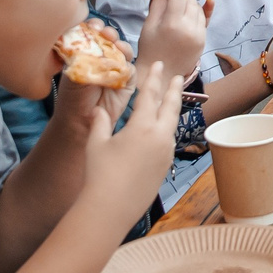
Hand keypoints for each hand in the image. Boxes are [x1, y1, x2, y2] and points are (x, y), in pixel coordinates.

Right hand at [100, 56, 188, 181]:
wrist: (111, 208)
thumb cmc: (100, 174)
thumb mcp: (96, 143)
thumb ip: (100, 123)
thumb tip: (98, 110)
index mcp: (142, 126)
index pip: (150, 95)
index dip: (153, 78)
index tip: (159, 64)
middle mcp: (160, 137)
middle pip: (170, 107)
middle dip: (173, 89)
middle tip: (177, 76)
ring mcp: (165, 153)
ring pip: (171, 125)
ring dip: (172, 110)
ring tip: (171, 101)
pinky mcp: (165, 167)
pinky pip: (169, 141)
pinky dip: (167, 129)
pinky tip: (162, 130)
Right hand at [134, 0, 210, 81]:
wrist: (163, 74)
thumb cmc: (151, 48)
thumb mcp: (149, 25)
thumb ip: (157, 3)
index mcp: (171, 24)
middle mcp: (188, 28)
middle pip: (189, 0)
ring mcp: (198, 34)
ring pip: (198, 8)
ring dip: (190, 4)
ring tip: (179, 8)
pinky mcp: (204, 39)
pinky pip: (205, 19)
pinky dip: (202, 11)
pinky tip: (208, 1)